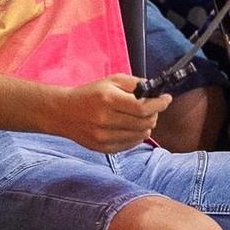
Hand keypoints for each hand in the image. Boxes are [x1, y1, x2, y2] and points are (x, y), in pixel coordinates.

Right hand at [46, 75, 169, 152]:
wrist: (63, 112)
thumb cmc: (90, 94)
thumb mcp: (111, 81)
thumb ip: (134, 83)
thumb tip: (155, 91)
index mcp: (108, 100)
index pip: (143, 108)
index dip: (160, 104)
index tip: (166, 99)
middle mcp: (105, 120)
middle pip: (145, 123)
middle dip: (154, 114)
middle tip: (152, 107)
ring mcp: (103, 137)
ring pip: (140, 135)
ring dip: (146, 125)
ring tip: (139, 117)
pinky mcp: (103, 148)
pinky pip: (130, 145)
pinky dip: (136, 136)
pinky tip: (130, 127)